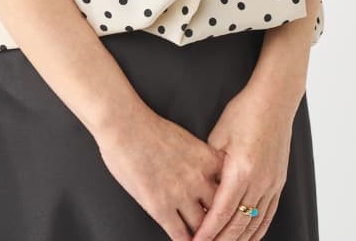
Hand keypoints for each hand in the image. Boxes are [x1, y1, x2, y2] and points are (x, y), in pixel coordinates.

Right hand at [96, 104, 222, 240]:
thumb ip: (199, 158)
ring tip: (203, 238)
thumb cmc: (149, 127)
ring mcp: (180, 194)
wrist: (124, 125)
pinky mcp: (161, 207)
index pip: (230, 187)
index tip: (231, 210)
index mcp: (207, 158)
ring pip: (202, 227)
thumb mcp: (186, 138)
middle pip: (220, 210)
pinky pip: (180, 235)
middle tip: (220, 229)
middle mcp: (198, 178)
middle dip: (219, 221)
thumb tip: (204, 173)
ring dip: (203, 235)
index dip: (230, 201)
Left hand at [192, 86, 299, 240]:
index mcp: (241, 170)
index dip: (208, 231)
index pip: (222, 211)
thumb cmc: (245, 112)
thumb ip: (211, 164)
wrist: (275, 100)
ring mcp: (272, 184)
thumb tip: (202, 186)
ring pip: (255, 225)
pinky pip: (268, 215)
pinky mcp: (278, 182)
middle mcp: (259, 182)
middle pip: (239, 225)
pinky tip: (248, 238)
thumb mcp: (219, 135)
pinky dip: (257, 231)